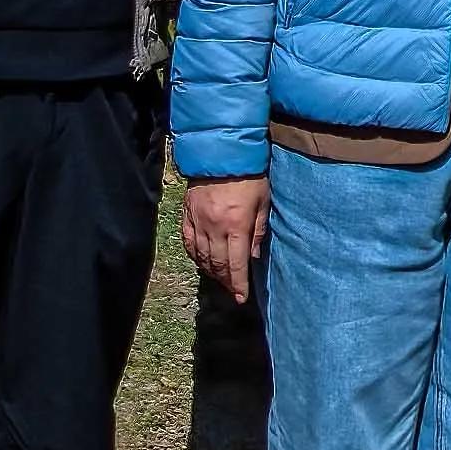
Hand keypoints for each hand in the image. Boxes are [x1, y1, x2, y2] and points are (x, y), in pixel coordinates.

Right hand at [182, 173, 264, 299]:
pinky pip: (188, 242)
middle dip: (226, 282)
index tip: (241, 297)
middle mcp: (214, 228)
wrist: (221, 152)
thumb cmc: (250, 175)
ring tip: (220, 280)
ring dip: (211, 271)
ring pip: (201, 256)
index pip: (236, 264)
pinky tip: (201, 261)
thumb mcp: (263, 201)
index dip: (238, 284)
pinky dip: (194, 255)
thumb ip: (258, 230)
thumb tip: (253, 256)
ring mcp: (198, 221)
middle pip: (217, 264)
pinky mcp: (187, 214)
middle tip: (232, 291)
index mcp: (236, 225)